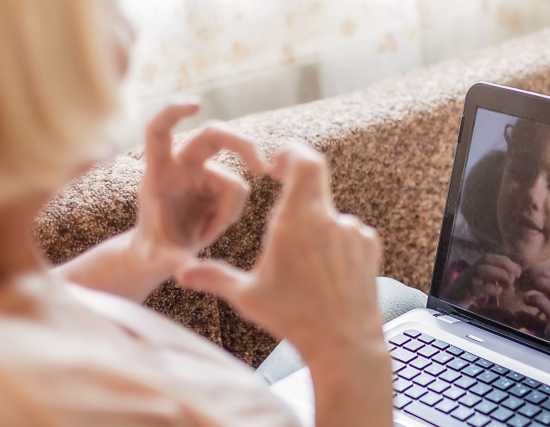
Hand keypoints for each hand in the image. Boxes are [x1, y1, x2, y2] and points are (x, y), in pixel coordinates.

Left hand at [51, 102, 267, 301]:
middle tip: (263, 167)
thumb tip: (183, 266)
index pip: (159, 130)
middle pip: (216, 136)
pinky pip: (239, 195)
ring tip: (206, 236)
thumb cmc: (152, 250)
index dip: (173, 112)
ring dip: (228, 212)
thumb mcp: (156, 258)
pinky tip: (213, 230)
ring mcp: (203, 173)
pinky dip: (231, 216)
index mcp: (159, 171)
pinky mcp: (219, 185)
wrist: (162, 253)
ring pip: (235, 181)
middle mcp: (182, 165)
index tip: (197, 104)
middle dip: (242, 145)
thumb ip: (169, 259)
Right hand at [176, 143, 389, 426]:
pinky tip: (323, 271)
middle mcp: (329, 219)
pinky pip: (349, 232)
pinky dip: (334, 241)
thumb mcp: (247, 297)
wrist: (344, 343)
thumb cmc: (292, 318)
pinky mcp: (370, 248)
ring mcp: (353, 232)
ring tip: (301, 259)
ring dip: (314, 224)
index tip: (276, 164)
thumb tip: (179, 273)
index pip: (304, 160)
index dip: (291, 152)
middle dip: (295, 183)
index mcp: (297, 220)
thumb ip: (213, 277)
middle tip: (282, 190)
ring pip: (330, 213)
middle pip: (315, 180)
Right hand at [442, 254, 520, 306]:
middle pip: (486, 260)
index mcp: (474, 268)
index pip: (490, 257)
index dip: (505, 261)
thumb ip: (493, 279)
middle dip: (504, 264)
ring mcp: (465, 281)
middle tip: (517, 274)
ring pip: (481, 271)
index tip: (518, 269)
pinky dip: (489, 288)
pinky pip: (476, 288)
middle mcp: (470, 271)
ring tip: (511, 280)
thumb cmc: (466, 295)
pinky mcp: (463, 293)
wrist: (447, 305)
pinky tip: (499, 291)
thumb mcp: (480, 284)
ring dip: (498, 273)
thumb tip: (513, 275)